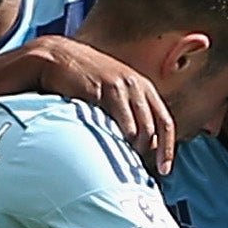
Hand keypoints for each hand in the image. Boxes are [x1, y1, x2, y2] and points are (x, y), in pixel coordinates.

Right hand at [28, 36, 176, 174]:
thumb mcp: (116, 91)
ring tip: (120, 164)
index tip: (164, 171)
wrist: (60, 57)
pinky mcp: (102, 90)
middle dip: (146, 153)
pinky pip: (116, 123)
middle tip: (135, 170)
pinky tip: (109, 148)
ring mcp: (121, 87)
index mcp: (145, 88)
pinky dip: (116, 140)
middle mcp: (137, 86)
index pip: (165, 122)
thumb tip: (141, 145)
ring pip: (136, 129)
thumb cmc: (87, 79)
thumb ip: (131, 112)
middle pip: (152, 129)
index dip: (168, 149)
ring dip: (130, 150)